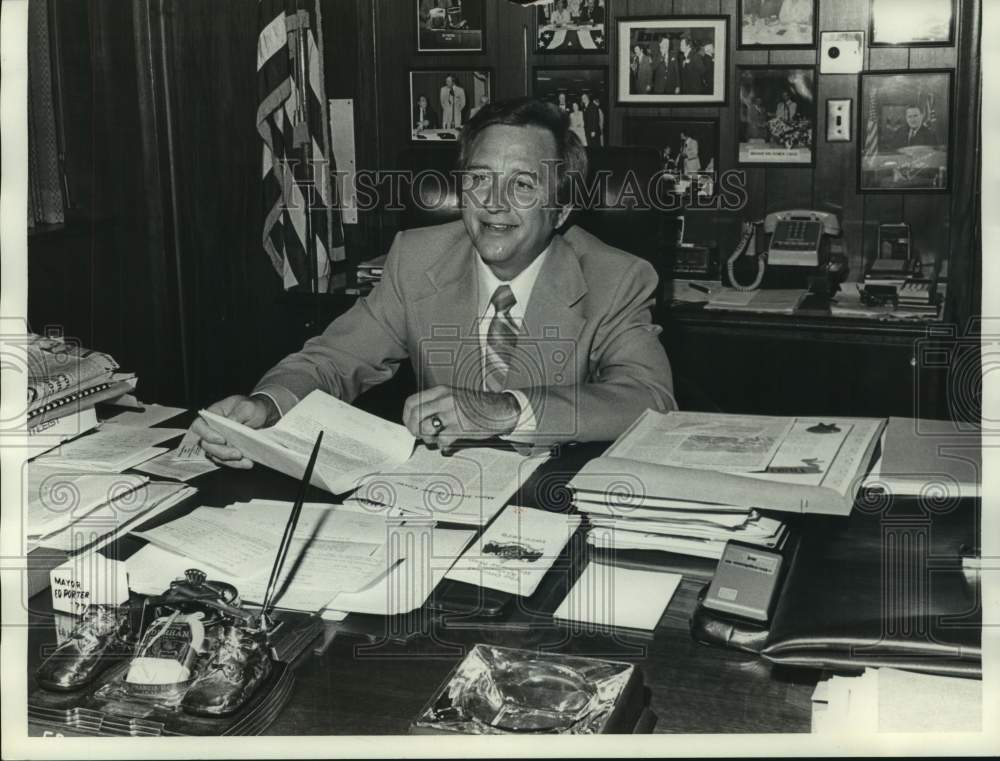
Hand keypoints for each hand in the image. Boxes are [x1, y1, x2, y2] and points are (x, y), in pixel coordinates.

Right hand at [190, 394, 278, 468]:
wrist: (262, 415)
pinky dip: (237, 464)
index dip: (207, 434)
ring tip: (247, 461)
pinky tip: (249, 462)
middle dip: (221, 451)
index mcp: (212, 415)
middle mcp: (212, 430)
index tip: (222, 439)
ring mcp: (218, 443)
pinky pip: (228, 461)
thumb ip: (238, 414)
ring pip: (216, 456)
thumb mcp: (247, 406)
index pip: (199, 426)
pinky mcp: (228, 451)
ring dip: (230, 461)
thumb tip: (231, 424)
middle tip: (238, 453)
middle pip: (206, 445)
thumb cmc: (251, 407)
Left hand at [402, 386, 520, 449]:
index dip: (406, 417)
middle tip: (422, 435)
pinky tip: (449, 444)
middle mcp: (444, 401)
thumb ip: (435, 404)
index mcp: (441, 391)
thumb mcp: (453, 397)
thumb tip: (418, 420)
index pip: (411, 402)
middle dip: (414, 429)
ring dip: (428, 439)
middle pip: (415, 417)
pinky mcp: (460, 429)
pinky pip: (441, 441)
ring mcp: (452, 415)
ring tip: (437, 439)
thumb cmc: (476, 406)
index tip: (411, 424)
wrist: (499, 410)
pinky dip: (443, 446)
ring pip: (425, 430)